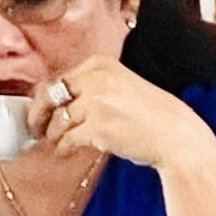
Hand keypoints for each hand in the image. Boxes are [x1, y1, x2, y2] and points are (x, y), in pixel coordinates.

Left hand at [33, 56, 215, 170]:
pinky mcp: (97, 126)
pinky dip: (64, 147)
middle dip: (38, 114)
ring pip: (57, 120)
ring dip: (53, 134)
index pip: (58, 79)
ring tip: (55, 142)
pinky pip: (68, 138)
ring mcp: (95, 101)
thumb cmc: (153, 115)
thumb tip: (57, 98)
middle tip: (36, 128)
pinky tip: (65, 152)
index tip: (41, 109)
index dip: (44, 97)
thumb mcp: (122, 86)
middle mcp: (95, 78)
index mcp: (100, 64)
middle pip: (50, 96)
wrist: (179, 137)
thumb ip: (92, 86)